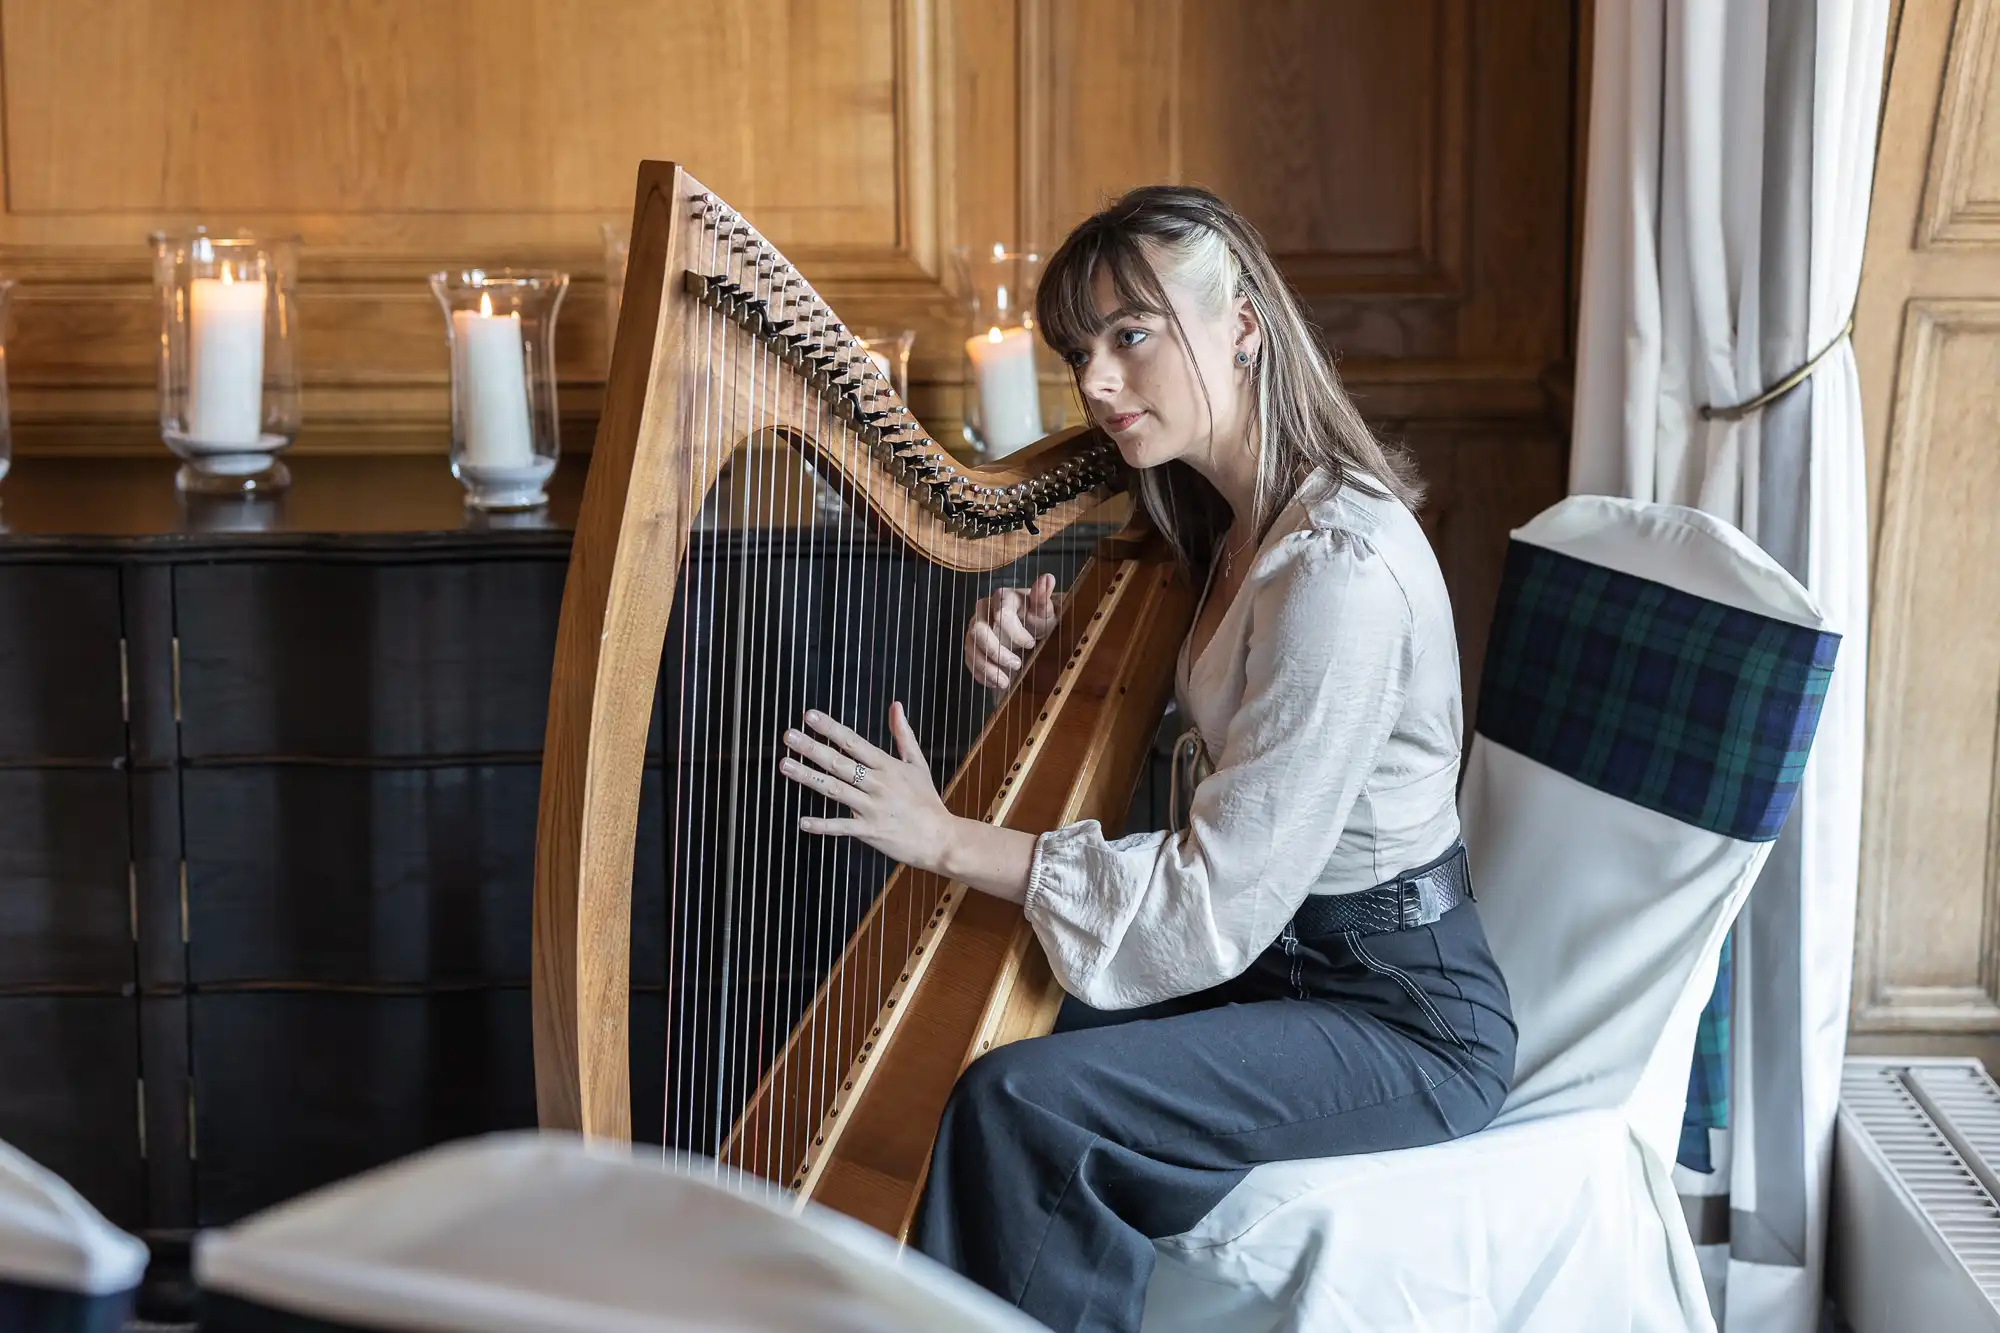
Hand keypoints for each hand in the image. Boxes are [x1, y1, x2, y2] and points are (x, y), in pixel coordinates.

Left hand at [780, 703, 955, 870]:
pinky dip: (823, 825)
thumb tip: (896, 706)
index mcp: (887, 766)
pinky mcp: (870, 830)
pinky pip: (842, 826)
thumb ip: (903, 735)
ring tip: (785, 765)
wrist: (940, 838)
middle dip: (812, 748)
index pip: (853, 742)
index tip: (809, 716)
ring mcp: (872, 807)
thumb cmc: (927, 800)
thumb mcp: (918, 764)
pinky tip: (803, 822)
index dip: (830, 728)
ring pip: (835, 789)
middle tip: (788, 736)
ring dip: (808, 777)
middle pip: (839, 763)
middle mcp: (877, 783)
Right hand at [963, 572, 1060, 689]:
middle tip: (1017, 665)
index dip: (1016, 633)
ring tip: (1005, 682)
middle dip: (997, 652)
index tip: (1032, 643)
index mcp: (1002, 597)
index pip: (1002, 615)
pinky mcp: (972, 645)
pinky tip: (996, 683)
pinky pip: (969, 660)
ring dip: (987, 668)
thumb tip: (1048, 578)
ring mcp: (974, 628)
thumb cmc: (1038, 618)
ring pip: (971, 648)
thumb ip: (1043, 598)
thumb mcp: (1046, 611)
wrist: (1031, 629)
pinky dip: (981, 674)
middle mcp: (983, 610)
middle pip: (979, 631)